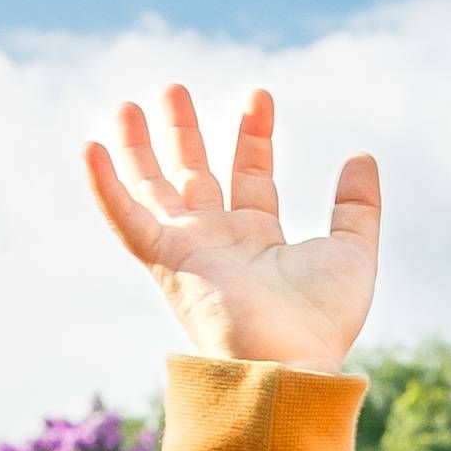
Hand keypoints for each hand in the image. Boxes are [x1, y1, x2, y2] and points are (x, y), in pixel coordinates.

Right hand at [86, 84, 382, 369]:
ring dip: (138, 149)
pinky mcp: (166, 262)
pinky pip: (126, 220)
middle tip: (172, 89)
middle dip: (183, 132)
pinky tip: (89, 146)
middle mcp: (218, 243)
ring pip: (154, 190)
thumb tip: (361, 156)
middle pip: (192, 176)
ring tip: (128, 104)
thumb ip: (357, 206)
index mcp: (259, 240)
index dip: (254, 134)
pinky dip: (105, 187)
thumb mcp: (352, 252)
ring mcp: (188, 251)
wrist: (291, 362)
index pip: (250, 175)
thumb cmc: (322, 321)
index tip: (259, 95)